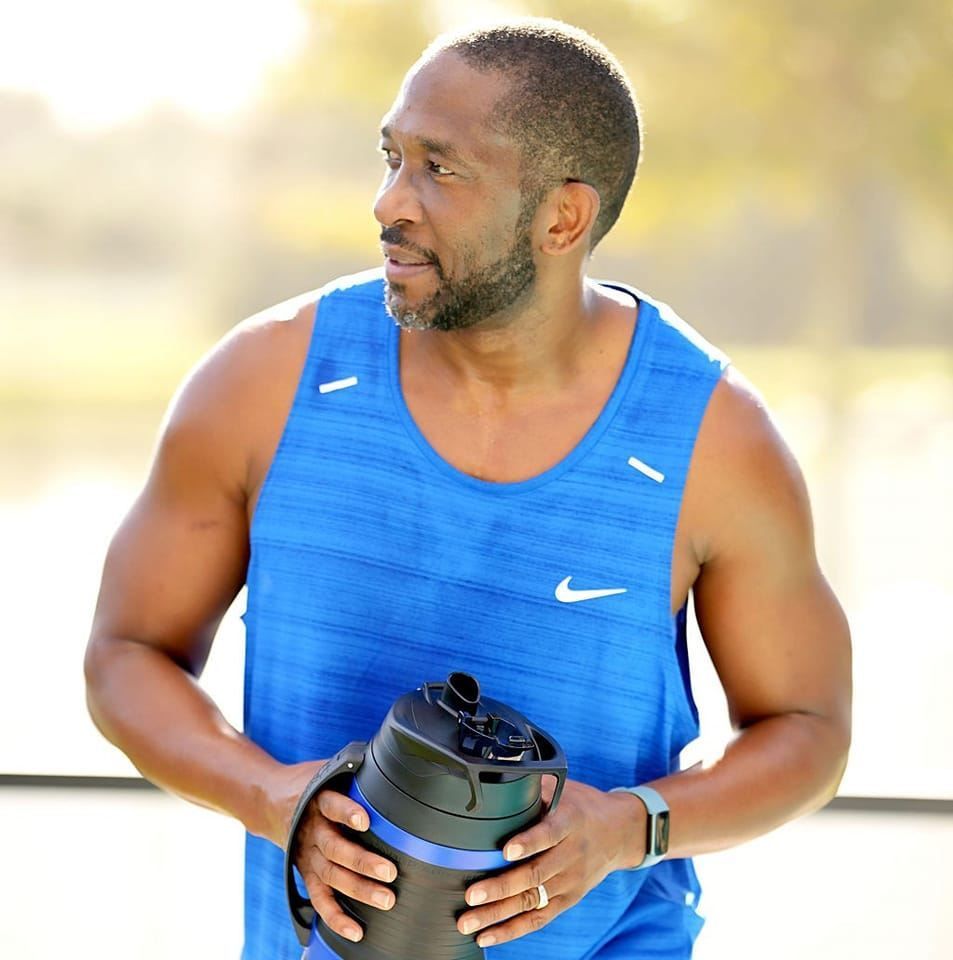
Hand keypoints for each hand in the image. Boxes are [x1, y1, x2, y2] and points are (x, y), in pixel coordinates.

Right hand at [267, 761, 398, 943]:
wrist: (269, 800)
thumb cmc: (311, 782)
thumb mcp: (327, 768)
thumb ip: (353, 769)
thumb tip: (393, 761)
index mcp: (317, 799)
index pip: (331, 804)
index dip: (347, 811)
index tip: (365, 820)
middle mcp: (311, 829)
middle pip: (335, 848)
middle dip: (362, 862)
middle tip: (390, 871)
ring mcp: (307, 854)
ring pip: (331, 876)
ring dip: (358, 890)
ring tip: (386, 899)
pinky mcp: (306, 872)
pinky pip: (319, 899)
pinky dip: (336, 917)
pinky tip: (356, 930)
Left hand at [457, 778, 644, 947]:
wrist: (619, 831)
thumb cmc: (582, 806)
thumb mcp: (564, 789)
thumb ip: (534, 788)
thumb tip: (498, 777)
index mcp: (569, 822)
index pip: (549, 833)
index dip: (528, 842)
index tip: (505, 850)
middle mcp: (571, 855)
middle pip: (535, 874)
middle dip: (500, 887)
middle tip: (471, 894)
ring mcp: (570, 881)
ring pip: (532, 901)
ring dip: (498, 914)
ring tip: (468, 921)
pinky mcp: (567, 899)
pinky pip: (538, 918)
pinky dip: (512, 929)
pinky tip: (487, 935)